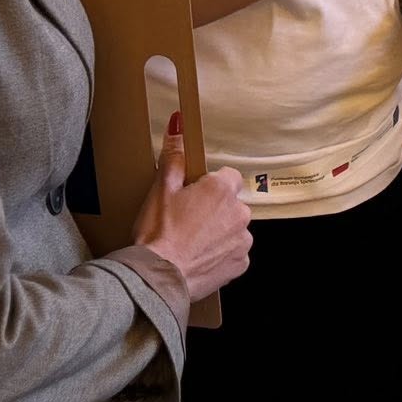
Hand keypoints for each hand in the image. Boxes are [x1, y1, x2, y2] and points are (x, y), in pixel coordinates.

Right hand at [132, 113, 252, 301]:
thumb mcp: (161, 189)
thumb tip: (179, 124)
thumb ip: (174, 156)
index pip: (228, 176)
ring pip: (234, 228)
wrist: (158, 277)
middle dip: (215, 209)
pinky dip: (221, 254)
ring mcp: (243, 240)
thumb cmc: (158, 232)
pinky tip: (199, 257)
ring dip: (219, 232)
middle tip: (186, 221)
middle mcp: (240, 212)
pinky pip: (234, 252)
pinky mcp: (241, 263)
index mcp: (222, 190)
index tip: (192, 196)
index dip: (209, 186)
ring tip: (191, 242)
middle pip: (232, 203)